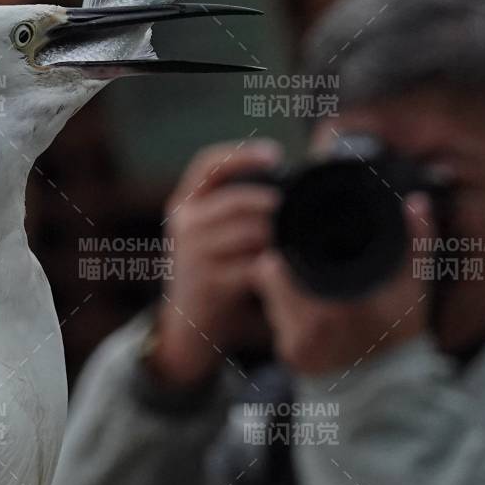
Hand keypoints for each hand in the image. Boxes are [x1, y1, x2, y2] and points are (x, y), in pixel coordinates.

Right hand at [150, 139, 282, 388]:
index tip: (276, 155)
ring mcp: (192, 254)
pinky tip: (285, 269)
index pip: (209, 165)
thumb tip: (291, 185)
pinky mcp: (208, 284)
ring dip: (279, 239)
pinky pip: (253, 266)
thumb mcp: (214, 235)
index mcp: (185, 203)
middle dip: (275, 207)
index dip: (243, 155)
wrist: (186, 329)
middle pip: (240, 200)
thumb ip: (241, 211)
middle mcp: (184, 223)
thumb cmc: (213, 274)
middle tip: (299, 215)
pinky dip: (275, 266)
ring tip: (294, 245)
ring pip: (251, 232)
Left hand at [251, 193, 432, 375]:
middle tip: (297, 259)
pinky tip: (306, 305)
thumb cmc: (401, 329)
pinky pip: (275, 322)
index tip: (293, 244)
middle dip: (281, 265)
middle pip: (270, 278)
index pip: (279, 267)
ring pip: (269, 298)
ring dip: (280, 287)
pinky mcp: (291, 359)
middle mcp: (314, 330)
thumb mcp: (413, 285)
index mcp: (341, 308)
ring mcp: (299, 348)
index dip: (283, 252)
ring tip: (303, 281)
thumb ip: (417, 241)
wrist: (391, 386)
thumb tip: (417, 201)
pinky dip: (284, 309)